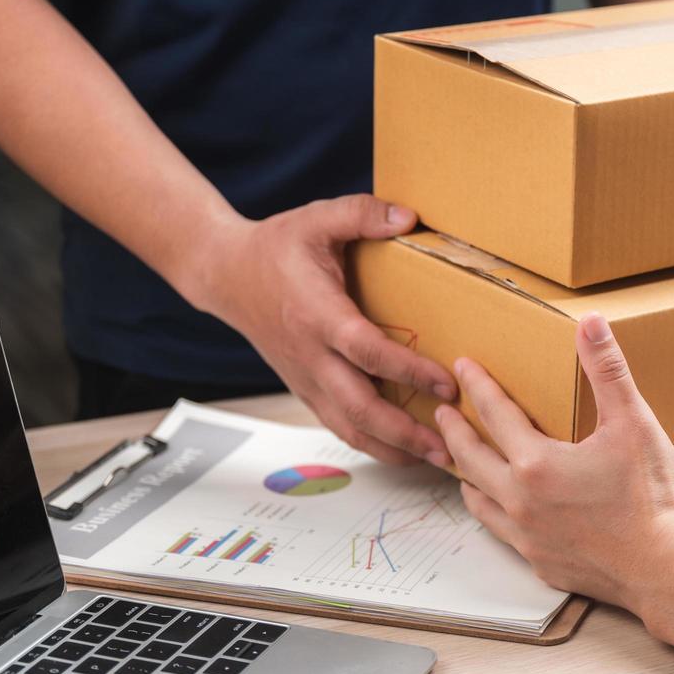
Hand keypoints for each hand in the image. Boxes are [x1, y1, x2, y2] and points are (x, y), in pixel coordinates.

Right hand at [193, 194, 455, 465]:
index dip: (407, 370)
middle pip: (358, 407)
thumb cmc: (275, 246)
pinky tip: (404, 450)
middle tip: (448, 445)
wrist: (225, 275)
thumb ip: (362, 214)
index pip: (366, 351)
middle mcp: (310, 355)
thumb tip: (410, 218)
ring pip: (348, 427)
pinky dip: (372, 443)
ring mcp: (306, 377)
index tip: (446, 382)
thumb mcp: (317, 218)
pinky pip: (339, 424)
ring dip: (393, 448)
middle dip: (405, 431)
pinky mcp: (305, 388)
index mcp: (317, 314)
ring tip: (436, 459)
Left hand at [434, 313, 673, 616]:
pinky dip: (493, 514)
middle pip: (471, 459)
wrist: (666, 570)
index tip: (463, 367)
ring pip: (480, 502)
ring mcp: (527, 537)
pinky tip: (502, 512)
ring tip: (461, 466)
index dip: (478, 385)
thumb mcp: (633, 424)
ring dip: (466, 476)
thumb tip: (590, 324)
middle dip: (454, 432)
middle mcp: (520, 501)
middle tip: (441, 414)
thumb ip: (607, 371)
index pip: (494, 413)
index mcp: (535, 463)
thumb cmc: (652, 499)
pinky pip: (503, 534)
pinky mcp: (541, 563)